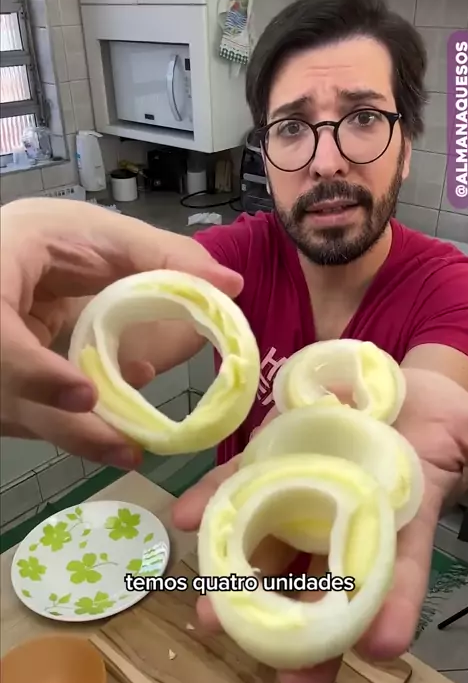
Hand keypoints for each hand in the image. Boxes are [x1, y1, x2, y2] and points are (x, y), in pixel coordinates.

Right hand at [0, 197, 242, 465]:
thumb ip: (162, 255)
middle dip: (67, 427)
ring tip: (128, 446)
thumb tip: (230, 284)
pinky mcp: (4, 383)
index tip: (86, 394)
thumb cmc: (52, 237)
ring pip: (16, 413)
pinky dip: (71, 424)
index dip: (32, 370)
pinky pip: (29, 415)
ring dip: (73, 434)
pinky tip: (110, 417)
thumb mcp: (100, 233)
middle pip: (5, 391)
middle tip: (126, 449)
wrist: (14, 253)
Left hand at [172, 368, 467, 682]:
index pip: (396, 577)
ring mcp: (301, 497)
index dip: (392, 612)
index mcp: (397, 526)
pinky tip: (188, 517)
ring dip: (236, 583)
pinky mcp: (270, 462)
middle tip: (288, 676)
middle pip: (321, 588)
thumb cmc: (438, 418)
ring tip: (210, 617)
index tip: (382, 649)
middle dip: (302, 634)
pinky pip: (237, 483)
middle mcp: (343, 524)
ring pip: (268, 548)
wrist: (391, 385)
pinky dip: (212, 499)